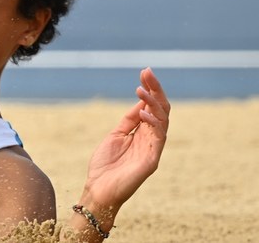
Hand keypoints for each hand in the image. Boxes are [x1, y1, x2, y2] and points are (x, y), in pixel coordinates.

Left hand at [80, 68, 169, 208]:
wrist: (99, 189)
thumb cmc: (105, 165)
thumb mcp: (115, 135)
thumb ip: (128, 121)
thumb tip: (140, 102)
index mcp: (142, 133)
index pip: (152, 107)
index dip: (150, 89)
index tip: (145, 72)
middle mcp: (151, 139)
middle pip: (161, 110)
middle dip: (155, 90)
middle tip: (148, 73)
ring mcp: (153, 149)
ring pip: (162, 120)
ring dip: (153, 103)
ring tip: (141, 89)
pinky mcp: (152, 160)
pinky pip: (158, 138)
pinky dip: (152, 123)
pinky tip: (142, 111)